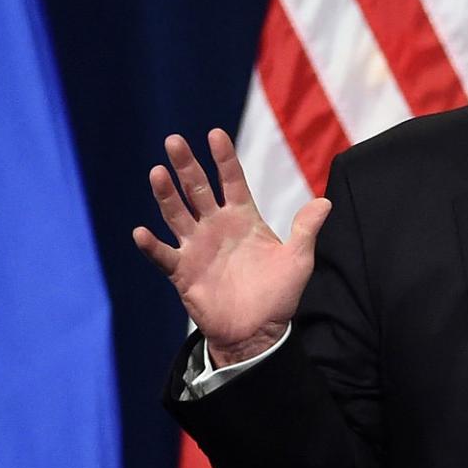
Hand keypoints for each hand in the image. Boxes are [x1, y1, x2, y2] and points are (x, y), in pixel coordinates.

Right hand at [131, 129, 331, 364]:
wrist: (258, 333)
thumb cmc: (278, 295)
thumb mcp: (298, 260)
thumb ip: (306, 230)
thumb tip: (326, 203)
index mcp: (243, 217)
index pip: (230, 180)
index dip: (223, 158)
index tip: (215, 134)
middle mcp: (216, 226)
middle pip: (197, 189)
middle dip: (186, 165)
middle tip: (174, 141)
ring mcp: (197, 247)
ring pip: (177, 214)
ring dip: (166, 195)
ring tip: (157, 173)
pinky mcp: (182, 272)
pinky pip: (163, 255)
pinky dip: (151, 245)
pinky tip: (141, 232)